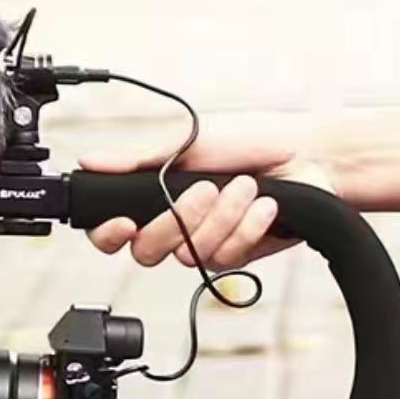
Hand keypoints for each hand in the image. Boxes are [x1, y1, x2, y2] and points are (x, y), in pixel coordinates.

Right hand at [81, 117, 333, 268]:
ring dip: (223, 217)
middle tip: (205, 189)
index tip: (125, 223)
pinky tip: (264, 205)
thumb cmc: (250, 140)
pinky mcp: (236, 255)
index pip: (111, 233)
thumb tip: (90, 161)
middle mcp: (176, 226)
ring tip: (246, 185)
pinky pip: (227, 258)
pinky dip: (247, 226)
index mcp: (154, 196)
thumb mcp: (188, 142)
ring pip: (190, 256)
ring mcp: (205, 243)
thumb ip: (138, 159)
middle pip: (146, 253)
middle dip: (178, 221)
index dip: (108, 236)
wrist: (308, 156)